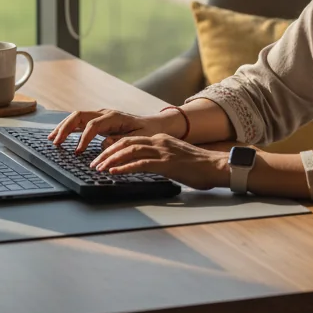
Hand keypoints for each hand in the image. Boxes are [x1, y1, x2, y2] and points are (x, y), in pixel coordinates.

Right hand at [48, 108, 173, 154]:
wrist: (154, 125)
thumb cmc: (147, 132)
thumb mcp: (137, 139)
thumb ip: (120, 141)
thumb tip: (103, 143)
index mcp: (115, 117)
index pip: (93, 125)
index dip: (84, 138)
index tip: (77, 152)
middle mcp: (105, 113)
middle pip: (80, 115)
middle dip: (66, 128)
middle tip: (56, 143)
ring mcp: (101, 115)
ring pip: (77, 117)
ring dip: (64, 126)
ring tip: (52, 139)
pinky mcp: (99, 120)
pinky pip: (80, 121)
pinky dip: (69, 127)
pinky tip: (60, 136)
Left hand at [90, 134, 228, 190]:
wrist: (217, 167)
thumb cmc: (200, 167)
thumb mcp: (176, 159)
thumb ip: (161, 159)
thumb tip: (147, 166)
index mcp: (161, 139)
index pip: (131, 139)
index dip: (113, 147)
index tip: (101, 156)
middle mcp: (160, 141)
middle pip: (126, 142)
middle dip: (107, 152)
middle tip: (94, 163)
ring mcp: (163, 152)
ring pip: (130, 150)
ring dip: (111, 160)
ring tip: (99, 168)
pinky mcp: (167, 164)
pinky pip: (141, 164)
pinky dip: (124, 168)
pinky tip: (114, 173)